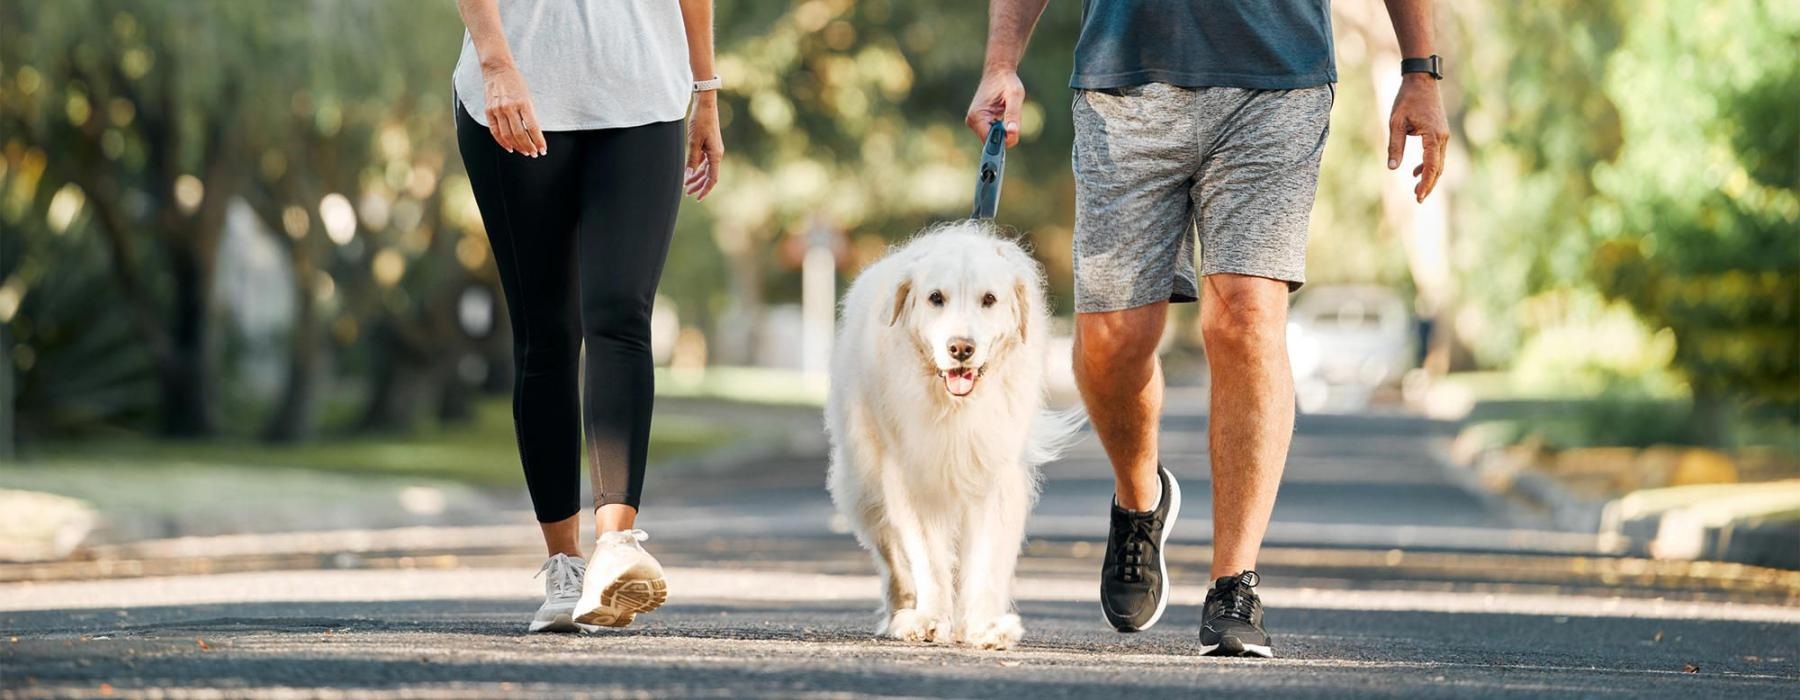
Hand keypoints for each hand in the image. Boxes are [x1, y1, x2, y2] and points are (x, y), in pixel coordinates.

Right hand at [482, 63, 546, 156]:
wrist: (497, 69)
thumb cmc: (516, 83)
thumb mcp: (528, 96)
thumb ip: (530, 114)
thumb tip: (534, 134)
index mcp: (524, 102)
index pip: (533, 127)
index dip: (538, 141)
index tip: (543, 150)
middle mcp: (510, 107)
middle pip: (520, 134)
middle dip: (529, 146)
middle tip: (534, 153)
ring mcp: (497, 109)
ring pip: (508, 135)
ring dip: (518, 147)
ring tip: (525, 152)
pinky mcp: (488, 111)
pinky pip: (495, 131)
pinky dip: (502, 142)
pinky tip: (510, 148)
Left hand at [685, 92, 723, 199]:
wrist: (705, 105)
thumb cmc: (700, 121)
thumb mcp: (694, 142)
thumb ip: (691, 160)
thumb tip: (688, 176)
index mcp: (715, 155)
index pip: (712, 178)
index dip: (705, 190)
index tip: (698, 198)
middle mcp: (716, 154)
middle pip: (709, 175)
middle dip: (698, 185)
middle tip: (687, 193)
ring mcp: (713, 150)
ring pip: (706, 169)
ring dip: (697, 177)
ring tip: (687, 185)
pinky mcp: (709, 145)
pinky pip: (704, 161)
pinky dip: (697, 168)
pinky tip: (689, 172)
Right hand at [965, 70, 1025, 146]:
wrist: (999, 72)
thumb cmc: (1007, 81)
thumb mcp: (1015, 95)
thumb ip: (1013, 115)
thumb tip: (1012, 133)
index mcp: (977, 116)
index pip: (991, 142)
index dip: (1004, 139)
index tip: (1013, 129)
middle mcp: (972, 121)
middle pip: (992, 142)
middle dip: (1005, 133)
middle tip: (1009, 114)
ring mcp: (974, 123)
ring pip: (993, 139)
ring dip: (1004, 129)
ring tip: (1005, 111)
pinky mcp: (979, 122)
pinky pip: (993, 134)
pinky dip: (1001, 127)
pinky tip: (1001, 113)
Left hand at [1386, 74, 1448, 201]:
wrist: (1421, 80)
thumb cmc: (1407, 99)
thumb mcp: (1396, 122)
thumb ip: (1395, 146)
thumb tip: (1392, 167)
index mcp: (1433, 136)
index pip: (1431, 166)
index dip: (1425, 183)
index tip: (1417, 197)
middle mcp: (1442, 137)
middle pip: (1438, 168)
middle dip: (1428, 185)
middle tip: (1418, 200)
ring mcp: (1443, 135)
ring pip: (1439, 162)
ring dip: (1429, 176)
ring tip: (1416, 191)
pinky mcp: (1440, 132)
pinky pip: (1436, 154)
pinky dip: (1428, 165)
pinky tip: (1415, 172)